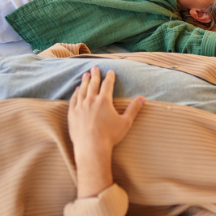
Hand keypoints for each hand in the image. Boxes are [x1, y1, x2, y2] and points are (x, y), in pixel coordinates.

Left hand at [68, 67, 144, 196]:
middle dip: (95, 75)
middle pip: (93, 84)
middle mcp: (91, 100)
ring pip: (82, 90)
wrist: (91, 147)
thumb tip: (142, 98)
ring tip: (86, 75)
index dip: (109, 77)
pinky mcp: (72, 114)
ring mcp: (80, 106)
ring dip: (85, 81)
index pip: (107, 85)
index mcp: (104, 101)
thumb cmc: (110, 136)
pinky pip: (74, 99)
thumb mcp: (125, 122)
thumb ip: (134, 109)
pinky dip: (76, 93)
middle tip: (95, 68)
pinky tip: (77, 90)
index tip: (110, 71)